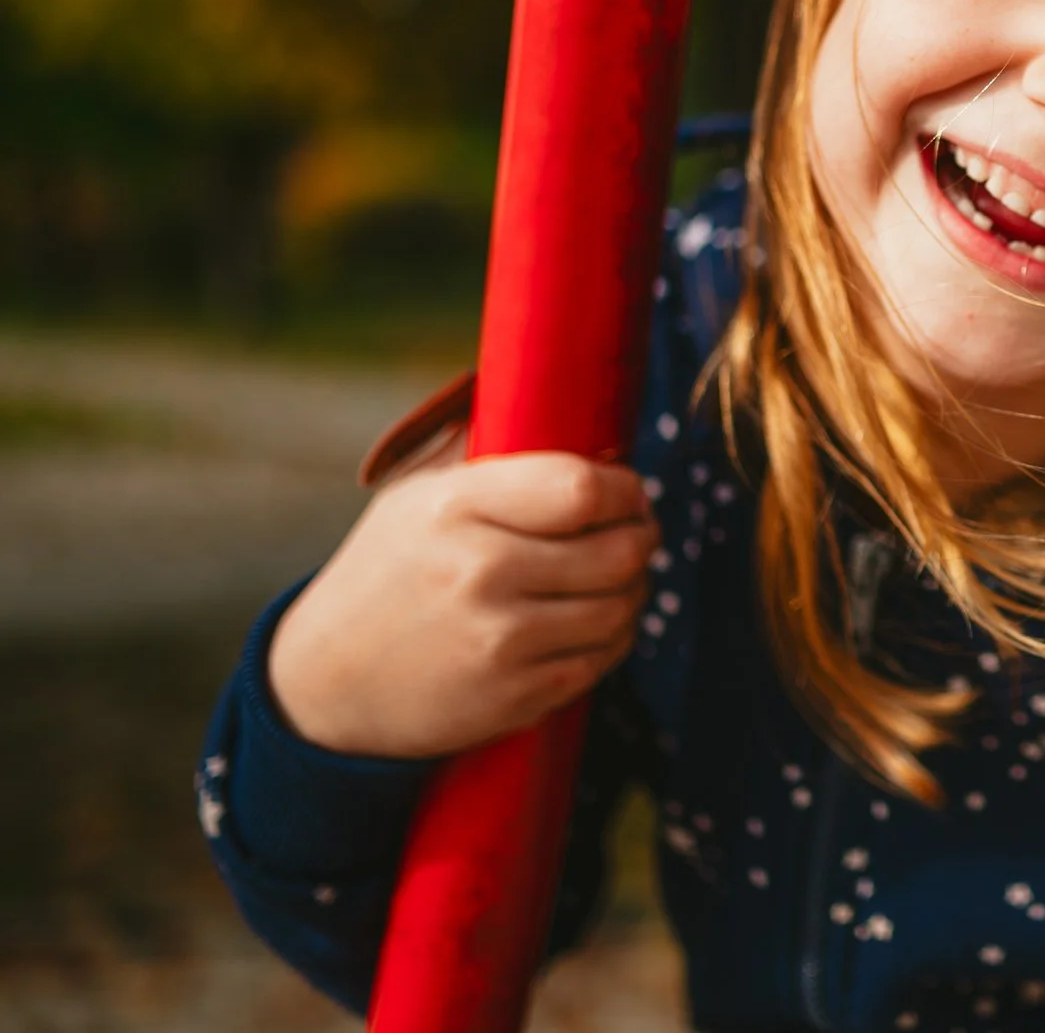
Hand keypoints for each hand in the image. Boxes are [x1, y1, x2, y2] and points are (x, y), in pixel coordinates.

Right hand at [267, 449, 657, 758]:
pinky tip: (596, 622)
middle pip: (618, 549)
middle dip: (642, 536)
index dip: (624, 488)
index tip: (626, 491)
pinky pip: (603, 659)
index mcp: (457, 508)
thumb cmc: (389, 571)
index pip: (582, 488)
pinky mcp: (514, 694)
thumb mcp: (419, 496)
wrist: (325, 682)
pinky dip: (614, 637)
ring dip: (636, 588)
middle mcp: (480, 572)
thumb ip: (495, 455)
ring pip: (621, 606)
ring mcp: (498, 639)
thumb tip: (587, 427)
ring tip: (620, 577)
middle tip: (639, 532)